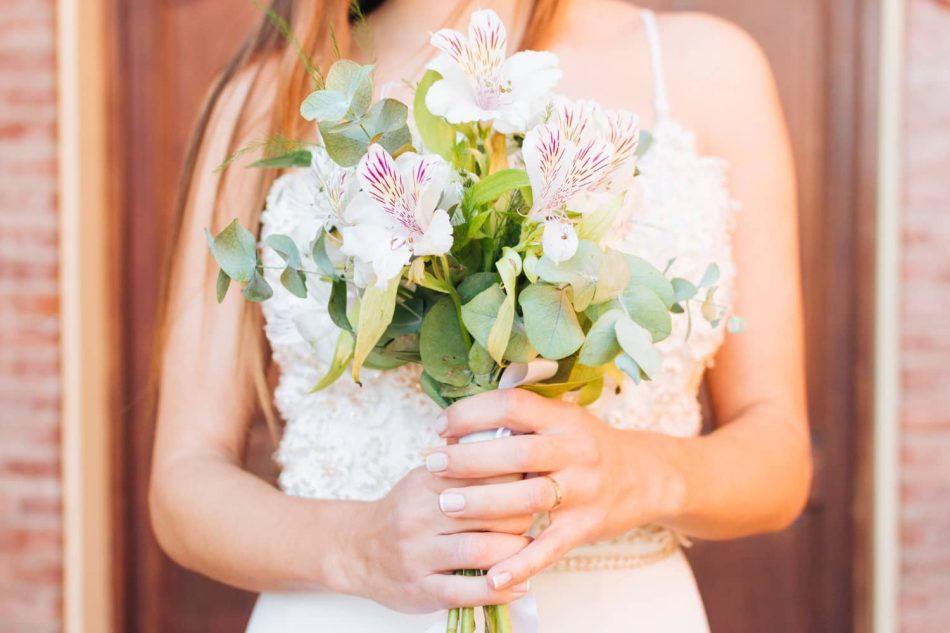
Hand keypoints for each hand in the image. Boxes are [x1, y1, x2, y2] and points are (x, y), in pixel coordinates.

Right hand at [350, 466, 534, 612]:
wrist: (358, 550)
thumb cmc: (406, 512)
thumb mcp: (426, 479)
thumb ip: (464, 466)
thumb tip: (513, 444)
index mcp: (424, 482)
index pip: (481, 473)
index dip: (515, 478)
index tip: (532, 482)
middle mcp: (418, 516)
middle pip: (487, 510)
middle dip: (521, 514)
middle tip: (533, 516)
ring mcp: (418, 555)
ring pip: (481, 551)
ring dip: (515, 552)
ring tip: (527, 550)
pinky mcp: (421, 590)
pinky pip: (468, 591)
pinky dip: (500, 589)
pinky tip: (518, 585)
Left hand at [425, 389, 685, 590]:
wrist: (648, 476)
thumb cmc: (589, 445)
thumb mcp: (562, 418)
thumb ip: (520, 417)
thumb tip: (459, 421)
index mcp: (563, 418)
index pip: (512, 406)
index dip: (472, 412)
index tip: (440, 426)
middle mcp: (575, 451)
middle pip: (516, 453)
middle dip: (469, 458)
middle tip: (432, 463)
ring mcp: (584, 490)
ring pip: (529, 498)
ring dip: (484, 502)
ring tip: (446, 504)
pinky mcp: (587, 526)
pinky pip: (550, 547)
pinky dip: (521, 563)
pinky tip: (491, 574)